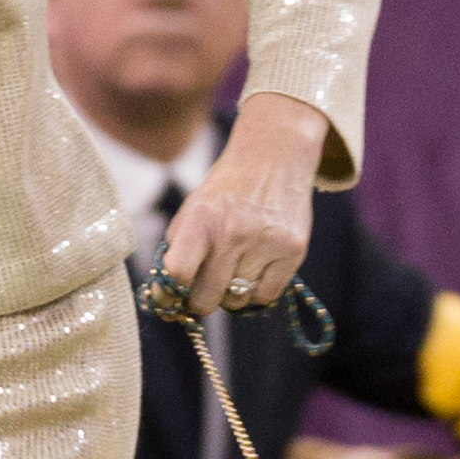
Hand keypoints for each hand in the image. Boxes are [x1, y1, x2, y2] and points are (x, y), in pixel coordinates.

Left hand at [154, 88, 322, 326]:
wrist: (274, 158)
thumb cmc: (226, 191)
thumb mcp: (193, 208)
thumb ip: (178, 249)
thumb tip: (166, 297)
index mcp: (201, 220)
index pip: (178, 274)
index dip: (172, 290)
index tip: (175, 291)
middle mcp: (233, 233)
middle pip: (207, 298)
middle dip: (202, 298)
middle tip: (206, 286)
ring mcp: (266, 243)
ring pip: (237, 301)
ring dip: (231, 293)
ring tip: (235, 268)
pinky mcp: (293, 251)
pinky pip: (266, 296)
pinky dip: (257, 291)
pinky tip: (255, 270)